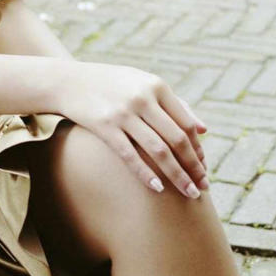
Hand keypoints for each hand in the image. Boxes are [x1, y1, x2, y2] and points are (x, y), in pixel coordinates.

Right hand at [54, 60, 209, 197]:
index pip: (186, 123)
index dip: (198, 148)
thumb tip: (205, 128)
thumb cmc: (113, 85)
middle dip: (194, 166)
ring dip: (178, 175)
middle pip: (177, 139)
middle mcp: (143, 98)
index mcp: (157, 86)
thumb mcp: (144, 84)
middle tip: (203, 186)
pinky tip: (159, 190)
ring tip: (190, 193)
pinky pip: (130, 156)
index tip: (204, 167)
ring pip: (159, 151)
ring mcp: (123, 113)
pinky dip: (146, 174)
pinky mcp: (105, 127)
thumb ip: (175, 104)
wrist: (69, 81)